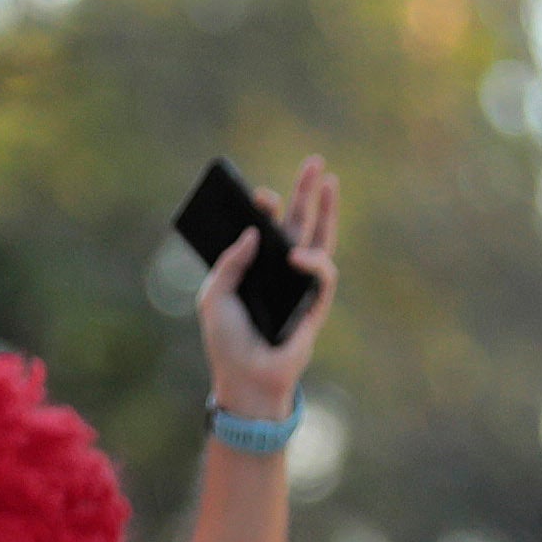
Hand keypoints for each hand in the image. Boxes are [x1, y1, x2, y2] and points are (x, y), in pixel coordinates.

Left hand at [199, 157, 339, 420]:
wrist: (244, 380)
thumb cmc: (227, 342)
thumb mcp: (213, 298)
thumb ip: (229, 264)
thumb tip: (252, 232)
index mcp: (255, 267)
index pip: (264, 229)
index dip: (264, 209)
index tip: (259, 195)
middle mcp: (279, 271)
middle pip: (297, 223)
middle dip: (305, 193)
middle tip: (314, 161)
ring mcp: (300, 284)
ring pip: (319, 239)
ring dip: (327, 210)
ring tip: (328, 181)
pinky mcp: (315, 303)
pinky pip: (322, 274)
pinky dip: (313, 261)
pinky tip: (297, 255)